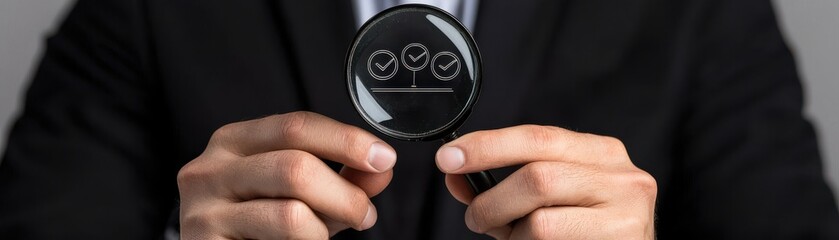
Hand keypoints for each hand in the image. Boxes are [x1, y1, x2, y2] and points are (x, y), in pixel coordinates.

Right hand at [177, 111, 396, 238]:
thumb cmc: (257, 227)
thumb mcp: (304, 196)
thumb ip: (342, 178)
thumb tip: (382, 167)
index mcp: (234, 141)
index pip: (296, 126)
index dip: (346, 140)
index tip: (383, 158)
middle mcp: (210, 168)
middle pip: (296, 166)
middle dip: (345, 194)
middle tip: (364, 214)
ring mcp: (202, 209)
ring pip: (290, 213)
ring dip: (324, 229)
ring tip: (325, 236)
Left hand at [436, 125, 656, 238]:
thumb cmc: (583, 231)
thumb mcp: (544, 200)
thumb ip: (502, 186)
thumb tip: (455, 175)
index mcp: (601, 153)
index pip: (537, 137)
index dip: (488, 147)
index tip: (449, 158)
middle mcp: (622, 175)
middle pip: (537, 177)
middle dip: (492, 202)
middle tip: (477, 218)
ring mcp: (628, 212)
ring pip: (541, 221)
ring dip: (511, 235)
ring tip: (514, 239)